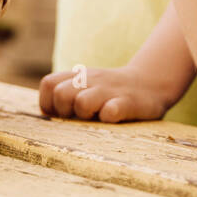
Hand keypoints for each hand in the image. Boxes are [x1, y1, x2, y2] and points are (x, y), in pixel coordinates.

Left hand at [39, 64, 180, 122]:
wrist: (149, 83)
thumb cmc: (110, 92)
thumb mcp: (86, 85)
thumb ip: (66, 94)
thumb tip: (46, 116)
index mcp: (78, 76)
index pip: (48, 84)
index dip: (49, 103)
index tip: (63, 115)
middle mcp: (91, 80)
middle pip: (60, 94)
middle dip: (65, 111)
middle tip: (80, 117)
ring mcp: (109, 91)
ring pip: (82, 102)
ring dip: (85, 115)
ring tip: (96, 118)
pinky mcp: (128, 103)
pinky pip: (111, 111)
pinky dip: (108, 117)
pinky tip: (113, 119)